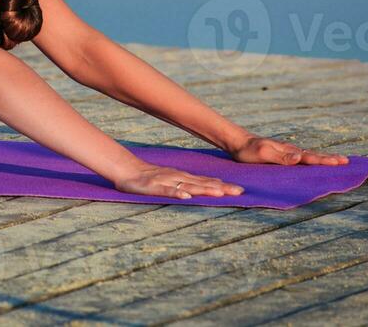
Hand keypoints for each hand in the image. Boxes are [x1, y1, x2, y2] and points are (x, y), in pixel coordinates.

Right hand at [114, 164, 243, 199]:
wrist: (126, 170)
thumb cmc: (150, 178)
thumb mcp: (172, 180)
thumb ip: (189, 184)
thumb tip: (212, 188)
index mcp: (183, 178)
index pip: (206, 182)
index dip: (223, 186)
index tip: (241, 190)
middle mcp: (177, 178)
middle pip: (202, 183)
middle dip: (221, 188)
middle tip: (239, 192)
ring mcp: (166, 181)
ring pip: (188, 186)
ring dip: (203, 189)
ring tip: (219, 193)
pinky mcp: (153, 186)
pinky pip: (166, 191)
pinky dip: (176, 193)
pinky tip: (185, 197)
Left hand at [229, 135, 347, 165]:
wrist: (237, 142)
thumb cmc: (248, 151)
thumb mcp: (263, 154)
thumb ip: (281, 157)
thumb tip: (301, 157)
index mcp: (289, 152)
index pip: (310, 157)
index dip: (325, 161)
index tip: (341, 162)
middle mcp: (291, 151)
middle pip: (314, 155)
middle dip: (330, 159)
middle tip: (347, 161)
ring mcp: (287, 152)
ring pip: (309, 156)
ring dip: (323, 159)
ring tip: (337, 161)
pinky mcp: (283, 155)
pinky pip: (301, 158)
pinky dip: (312, 159)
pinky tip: (315, 162)